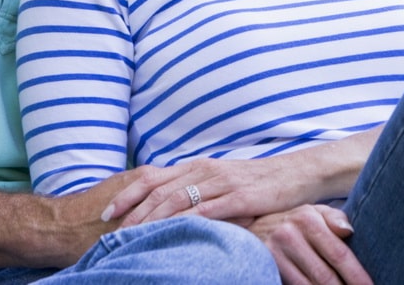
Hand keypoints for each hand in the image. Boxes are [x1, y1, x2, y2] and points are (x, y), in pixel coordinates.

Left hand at [104, 159, 306, 225]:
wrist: (297, 174)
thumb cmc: (257, 182)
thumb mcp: (221, 181)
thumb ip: (195, 189)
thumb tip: (164, 208)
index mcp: (197, 166)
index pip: (153, 177)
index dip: (127, 194)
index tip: (106, 213)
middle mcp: (205, 170)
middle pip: (159, 190)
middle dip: (132, 213)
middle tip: (112, 233)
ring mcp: (223, 182)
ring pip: (179, 199)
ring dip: (153, 220)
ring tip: (134, 238)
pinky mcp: (241, 196)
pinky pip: (209, 209)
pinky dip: (188, 221)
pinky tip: (174, 233)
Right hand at [250, 205, 371, 284]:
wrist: (252, 225)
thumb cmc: (295, 222)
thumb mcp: (315, 213)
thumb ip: (335, 219)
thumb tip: (350, 231)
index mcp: (308, 219)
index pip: (339, 254)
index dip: (357, 275)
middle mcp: (289, 234)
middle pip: (325, 276)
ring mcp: (275, 252)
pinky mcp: (265, 266)